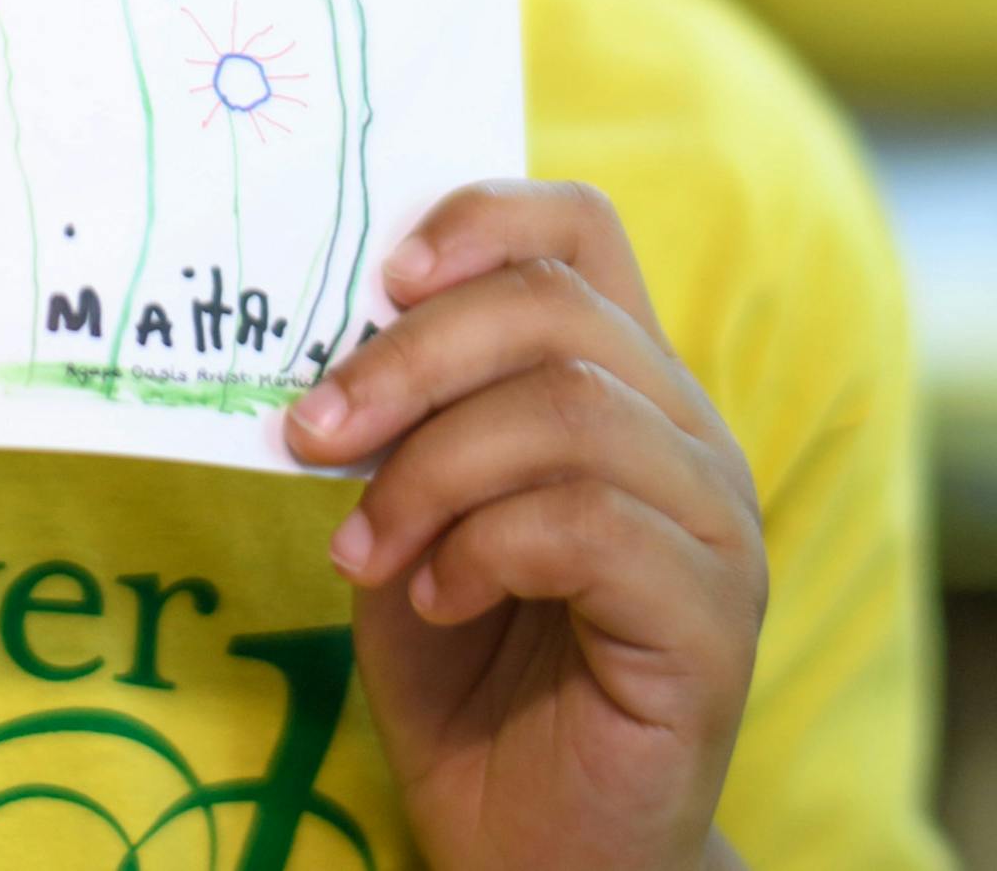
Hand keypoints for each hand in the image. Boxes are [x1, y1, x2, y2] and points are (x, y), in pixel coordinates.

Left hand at [284, 180, 764, 870]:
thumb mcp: (410, 503)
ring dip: (430, 469)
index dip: (480, 219)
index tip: (379, 273)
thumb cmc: (465, 662)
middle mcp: (689, 435)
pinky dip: (481, 547)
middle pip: (555, 309)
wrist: (528, 842)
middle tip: (309, 431)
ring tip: (361, 547)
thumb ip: (397, 411)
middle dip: (408, 358)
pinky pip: (587, 524)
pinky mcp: (713, 622)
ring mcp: (716, 526)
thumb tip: (322, 324)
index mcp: (625, 382)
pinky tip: (435, 598)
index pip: (580, 229)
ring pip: (568, 412)